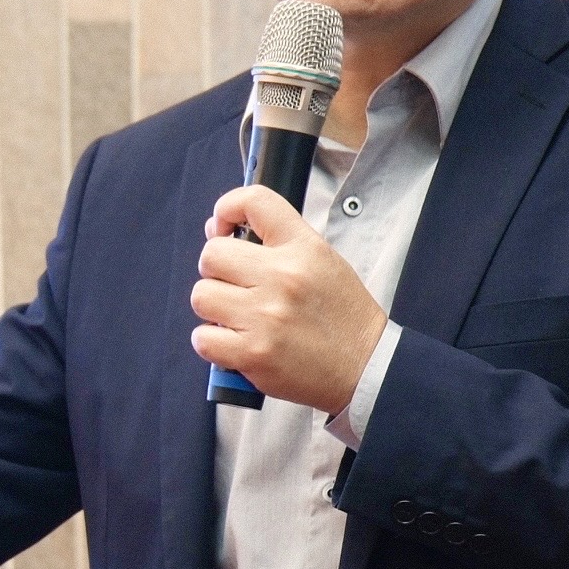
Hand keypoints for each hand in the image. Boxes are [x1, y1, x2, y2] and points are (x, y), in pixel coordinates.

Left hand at [191, 185, 387, 412]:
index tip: (223, 227)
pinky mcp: (253, 353)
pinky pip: (202, 338)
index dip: (227, 207)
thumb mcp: (322, 261)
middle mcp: (282, 277)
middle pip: (211, 254)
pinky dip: (212, 342)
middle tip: (235, 285)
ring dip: (214, 308)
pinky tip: (234, 341)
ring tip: (237, 316)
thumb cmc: (341, 316)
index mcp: (303, 249)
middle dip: (216, 270)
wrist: (366, 367)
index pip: (255, 200)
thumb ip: (276, 244)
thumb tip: (216, 233)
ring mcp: (265, 316)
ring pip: (202, 296)